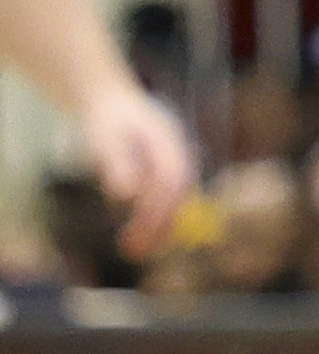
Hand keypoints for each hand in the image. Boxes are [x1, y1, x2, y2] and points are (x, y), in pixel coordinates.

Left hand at [74, 78, 188, 240]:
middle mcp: (179, 152)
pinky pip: (166, 198)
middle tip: (134, 251)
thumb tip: (125, 195)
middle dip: (160, 225)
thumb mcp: (104, 138)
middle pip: (179, 194)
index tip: (136, 234)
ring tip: (133, 249)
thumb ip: (116, 163)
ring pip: (175, 199)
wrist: (110, 101)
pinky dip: (154, 217)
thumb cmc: (106, 120)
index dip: (158, 209)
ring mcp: (175, 160)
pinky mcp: (165, 170)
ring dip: (158, 226)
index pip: (172, 181)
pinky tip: (136, 231)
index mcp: (169, 141)